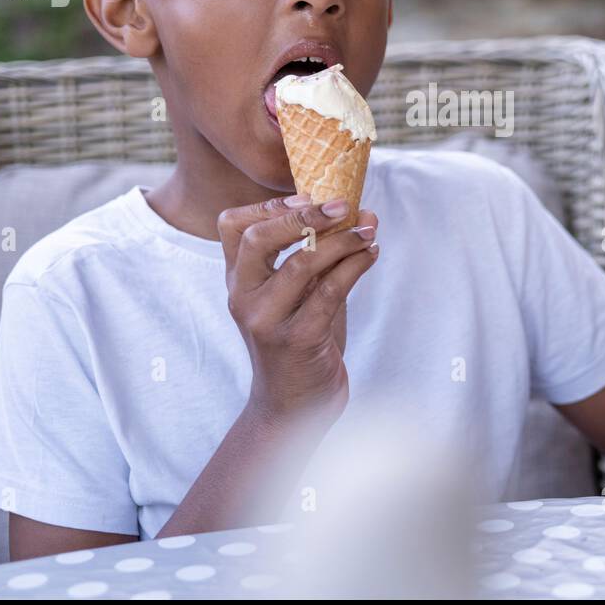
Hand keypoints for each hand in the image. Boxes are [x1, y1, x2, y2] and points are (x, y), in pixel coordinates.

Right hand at [218, 194, 378, 425]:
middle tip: (342, 204)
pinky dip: (356, 266)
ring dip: (342, 241)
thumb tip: (362, 212)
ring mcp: (267, 320)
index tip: (307, 195)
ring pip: (301, 263)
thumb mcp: (297, 296)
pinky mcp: (296, 340)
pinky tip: (371, 255)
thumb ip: (317, 257)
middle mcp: (244, 298)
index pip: (232, 226)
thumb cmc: (299, 343)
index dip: (268, 204)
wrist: (295, 409)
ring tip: (369, 230)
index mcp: (239, 282)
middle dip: (303, 214)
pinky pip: (330, 292)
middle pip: (258, 238)